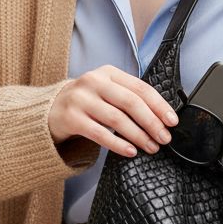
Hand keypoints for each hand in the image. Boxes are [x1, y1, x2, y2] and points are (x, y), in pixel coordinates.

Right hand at [48, 65, 178, 157]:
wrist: (51, 110)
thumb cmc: (87, 102)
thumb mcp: (106, 90)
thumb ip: (129, 96)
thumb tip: (162, 117)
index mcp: (108, 72)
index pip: (140, 87)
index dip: (159, 105)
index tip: (172, 121)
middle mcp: (94, 82)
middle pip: (130, 102)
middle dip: (151, 122)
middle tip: (164, 138)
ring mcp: (80, 99)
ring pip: (117, 119)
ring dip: (138, 135)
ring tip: (151, 147)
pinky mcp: (71, 118)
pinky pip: (100, 134)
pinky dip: (118, 144)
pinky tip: (130, 151)